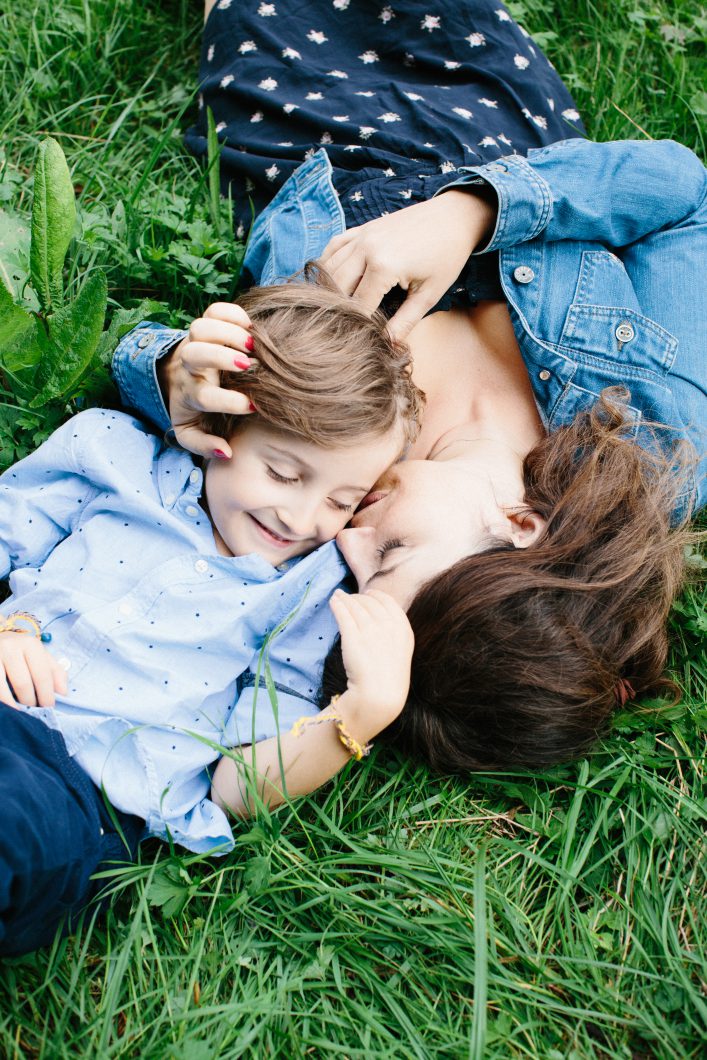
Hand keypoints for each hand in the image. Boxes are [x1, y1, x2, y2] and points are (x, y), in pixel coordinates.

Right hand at [0, 632, 67, 707]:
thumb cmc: (23, 651)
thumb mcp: (42, 656)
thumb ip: (56, 673)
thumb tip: (62, 693)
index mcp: (30, 645)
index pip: (42, 675)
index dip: (47, 696)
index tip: (49, 709)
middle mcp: (11, 648)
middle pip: (23, 683)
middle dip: (30, 702)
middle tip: (34, 712)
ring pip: (3, 689)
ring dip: (13, 705)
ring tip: (20, 712)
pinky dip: (3, 700)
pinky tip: (8, 706)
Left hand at [164, 302, 255, 457]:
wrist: (177, 377)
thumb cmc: (194, 409)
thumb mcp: (192, 433)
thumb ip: (205, 446)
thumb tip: (226, 453)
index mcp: (190, 394)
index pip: (203, 397)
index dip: (228, 401)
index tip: (252, 405)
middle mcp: (190, 366)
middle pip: (194, 353)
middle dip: (221, 356)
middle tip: (249, 364)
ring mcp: (195, 342)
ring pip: (200, 327)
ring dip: (227, 332)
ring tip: (252, 344)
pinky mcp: (205, 324)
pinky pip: (214, 310)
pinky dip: (232, 313)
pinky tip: (249, 326)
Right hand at [319, 189, 495, 342]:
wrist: (455, 216)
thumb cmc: (447, 255)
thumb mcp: (429, 294)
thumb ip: (405, 322)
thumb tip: (389, 347)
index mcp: (383, 267)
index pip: (358, 306)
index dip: (357, 326)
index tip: (356, 340)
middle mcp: (366, 249)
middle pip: (337, 288)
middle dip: (338, 311)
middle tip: (339, 329)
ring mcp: (362, 236)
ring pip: (330, 268)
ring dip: (328, 290)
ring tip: (331, 311)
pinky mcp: (362, 228)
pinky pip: (334, 246)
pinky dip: (327, 264)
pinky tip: (329, 279)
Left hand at [329, 589, 413, 723]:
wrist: (379, 696)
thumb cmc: (388, 678)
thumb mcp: (400, 651)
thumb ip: (393, 632)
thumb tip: (378, 617)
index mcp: (403, 629)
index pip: (388, 602)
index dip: (375, 596)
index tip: (367, 595)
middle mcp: (388, 626)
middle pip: (369, 602)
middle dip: (357, 598)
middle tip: (348, 598)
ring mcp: (370, 630)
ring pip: (355, 606)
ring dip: (344, 599)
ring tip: (337, 596)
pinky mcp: (352, 637)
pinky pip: (343, 614)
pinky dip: (337, 605)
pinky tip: (333, 602)